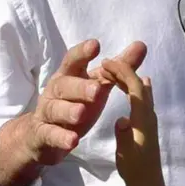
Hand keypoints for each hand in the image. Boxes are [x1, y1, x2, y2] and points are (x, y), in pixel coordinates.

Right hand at [23, 40, 146, 166]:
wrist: (43, 133)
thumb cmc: (75, 101)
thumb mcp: (97, 84)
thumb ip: (118, 68)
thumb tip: (141, 45)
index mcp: (68, 74)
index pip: (73, 59)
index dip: (83, 52)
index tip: (95, 45)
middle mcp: (55, 90)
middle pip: (64, 85)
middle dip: (80, 87)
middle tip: (97, 90)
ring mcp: (47, 112)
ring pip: (55, 109)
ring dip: (68, 111)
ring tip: (81, 114)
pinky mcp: (44, 134)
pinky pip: (51, 134)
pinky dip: (61, 137)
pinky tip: (73, 140)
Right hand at [99, 59, 164, 185]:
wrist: (148, 182)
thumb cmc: (135, 168)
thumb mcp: (126, 155)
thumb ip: (124, 136)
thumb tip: (122, 119)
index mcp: (143, 118)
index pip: (135, 87)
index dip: (122, 71)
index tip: (106, 62)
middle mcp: (149, 114)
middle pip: (139, 85)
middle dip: (123, 70)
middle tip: (105, 64)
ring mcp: (149, 118)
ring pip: (140, 90)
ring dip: (127, 78)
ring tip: (111, 72)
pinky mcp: (147, 123)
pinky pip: (140, 98)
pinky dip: (130, 87)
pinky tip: (128, 88)